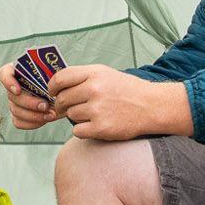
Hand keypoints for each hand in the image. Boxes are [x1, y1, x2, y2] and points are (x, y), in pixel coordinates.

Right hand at [0, 59, 58, 130]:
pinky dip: (33, 123)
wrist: (63, 95)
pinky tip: (45, 119)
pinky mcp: (18, 116)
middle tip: (46, 106)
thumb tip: (55, 82)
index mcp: (19, 71)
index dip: (8, 82)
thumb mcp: (57, 75)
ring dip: (34, 115)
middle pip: (12, 96)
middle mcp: (13, 87)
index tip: (18, 90)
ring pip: (16, 111)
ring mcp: (14, 103)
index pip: (4, 73)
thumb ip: (52, 76)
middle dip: (29, 103)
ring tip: (51, 114)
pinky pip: (19, 122)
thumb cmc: (57, 81)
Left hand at [51, 65, 190, 140]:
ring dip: (78, 116)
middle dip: (65, 104)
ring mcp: (97, 109)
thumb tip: (54, 89)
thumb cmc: (127, 90)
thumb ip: (81, 78)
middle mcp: (94, 89)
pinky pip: (77, 131)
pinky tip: (96, 124)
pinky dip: (83, 130)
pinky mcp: (101, 128)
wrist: (151, 107)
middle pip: (62, 99)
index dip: (52, 87)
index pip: (60, 78)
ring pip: (70, 115)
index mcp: (94, 73)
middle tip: (75, 106)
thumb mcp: (105, 74)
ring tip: (95, 113)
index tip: (53, 92)